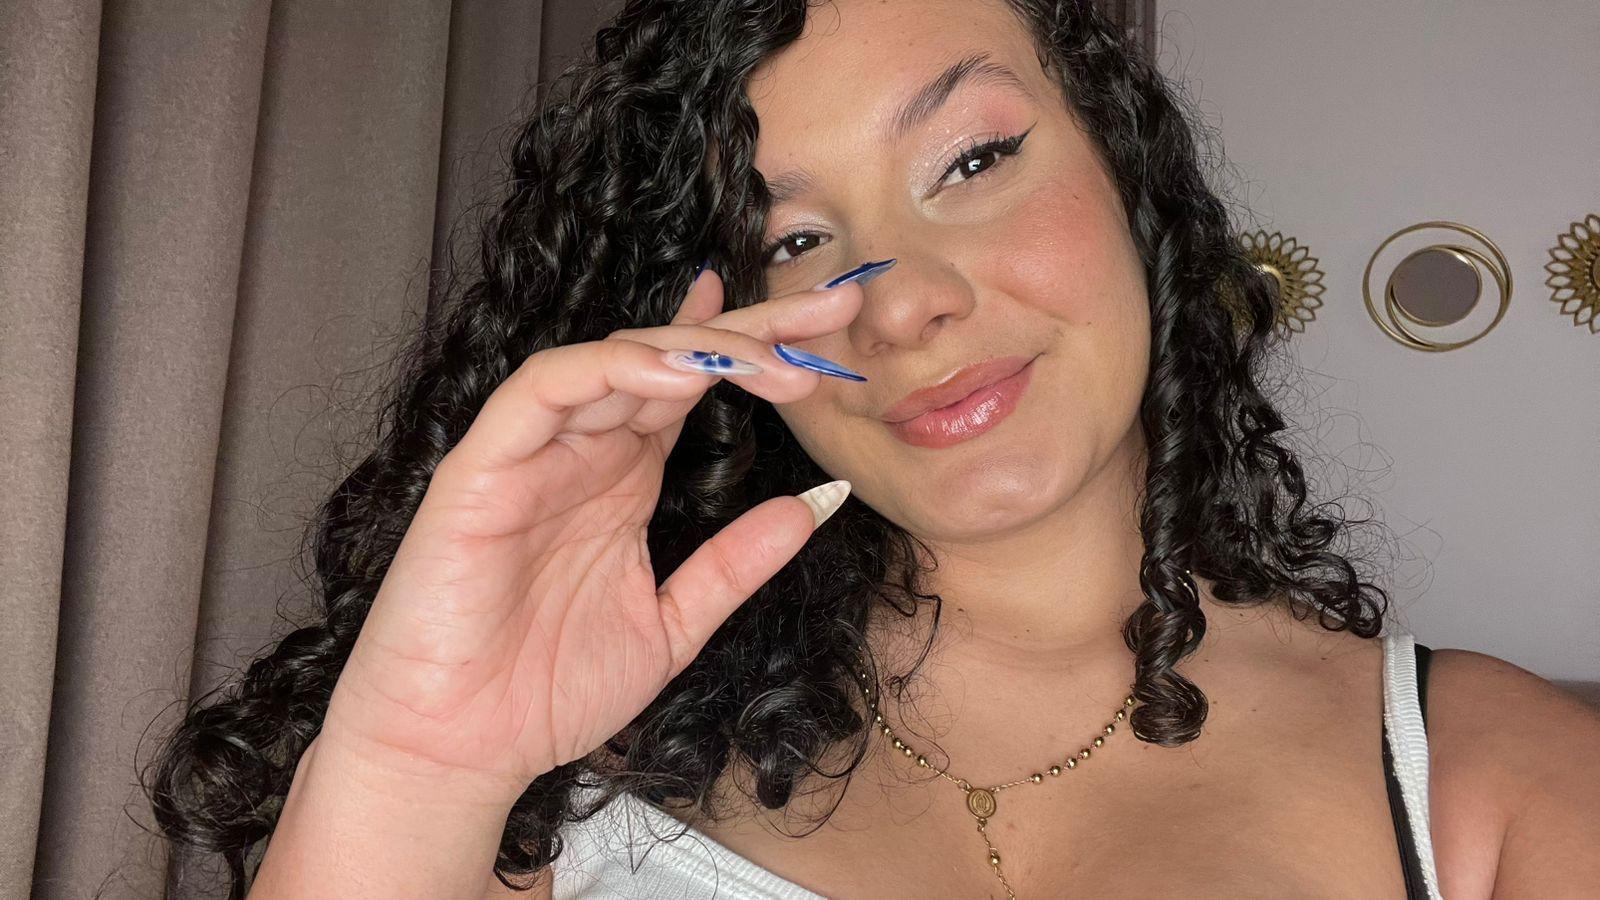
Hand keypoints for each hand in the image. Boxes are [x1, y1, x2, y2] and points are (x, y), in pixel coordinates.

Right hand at [319, 266, 865, 796]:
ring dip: (696, 347)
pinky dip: (608, 371)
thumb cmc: (546, 691)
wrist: (457, 752)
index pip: (691, 387)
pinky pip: (544, 392)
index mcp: (624, 479)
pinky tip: (676, 375)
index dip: (751, 346)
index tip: (821, 323)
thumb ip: (733, 566)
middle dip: (752, 328)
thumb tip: (811, 508)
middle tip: (830, 307)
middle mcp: (584, 453)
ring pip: (613, 360)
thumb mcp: (672, 626)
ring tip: (772, 356)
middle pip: (669, 359)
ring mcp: (534, 454)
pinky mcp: (483, 468)